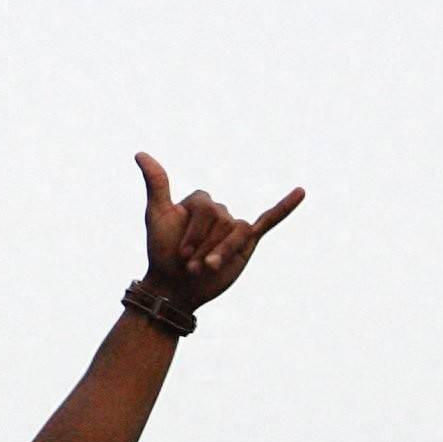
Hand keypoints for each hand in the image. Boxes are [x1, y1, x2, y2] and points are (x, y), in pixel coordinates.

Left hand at [136, 153, 303, 312]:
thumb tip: (141, 153)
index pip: (206, 209)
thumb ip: (157, 184)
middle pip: (222, 221)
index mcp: (201, 202)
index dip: (192, 234)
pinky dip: (285, 208)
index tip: (180, 254)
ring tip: (206, 269)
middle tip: (191, 265)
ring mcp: (234, 226)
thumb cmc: (162, 253)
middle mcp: (219, 211)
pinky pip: (269, 220)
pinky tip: (301, 192)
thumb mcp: (157, 217)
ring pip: (238, 233)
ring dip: (222, 253)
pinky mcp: (247, 242)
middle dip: (205, 247)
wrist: (175, 288)